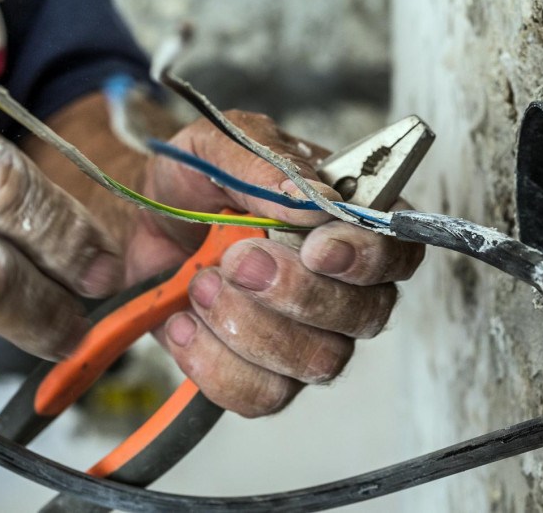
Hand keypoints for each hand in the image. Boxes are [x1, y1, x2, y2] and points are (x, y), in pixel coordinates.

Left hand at [124, 111, 424, 416]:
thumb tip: (312, 198)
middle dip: (296, 292)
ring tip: (201, 284)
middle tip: (237, 259)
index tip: (317, 247)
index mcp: (355, 224)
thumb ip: (267, 164)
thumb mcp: (219, 146)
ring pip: (318, 362)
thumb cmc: (197, 180)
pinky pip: (263, 396)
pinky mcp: (269, 377)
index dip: (366, 257)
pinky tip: (184, 322)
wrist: (143, 221)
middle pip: (364, 316)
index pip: (400, 253)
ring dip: (249, 326)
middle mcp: (349, 288)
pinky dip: (213, 363)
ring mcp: (313, 339)